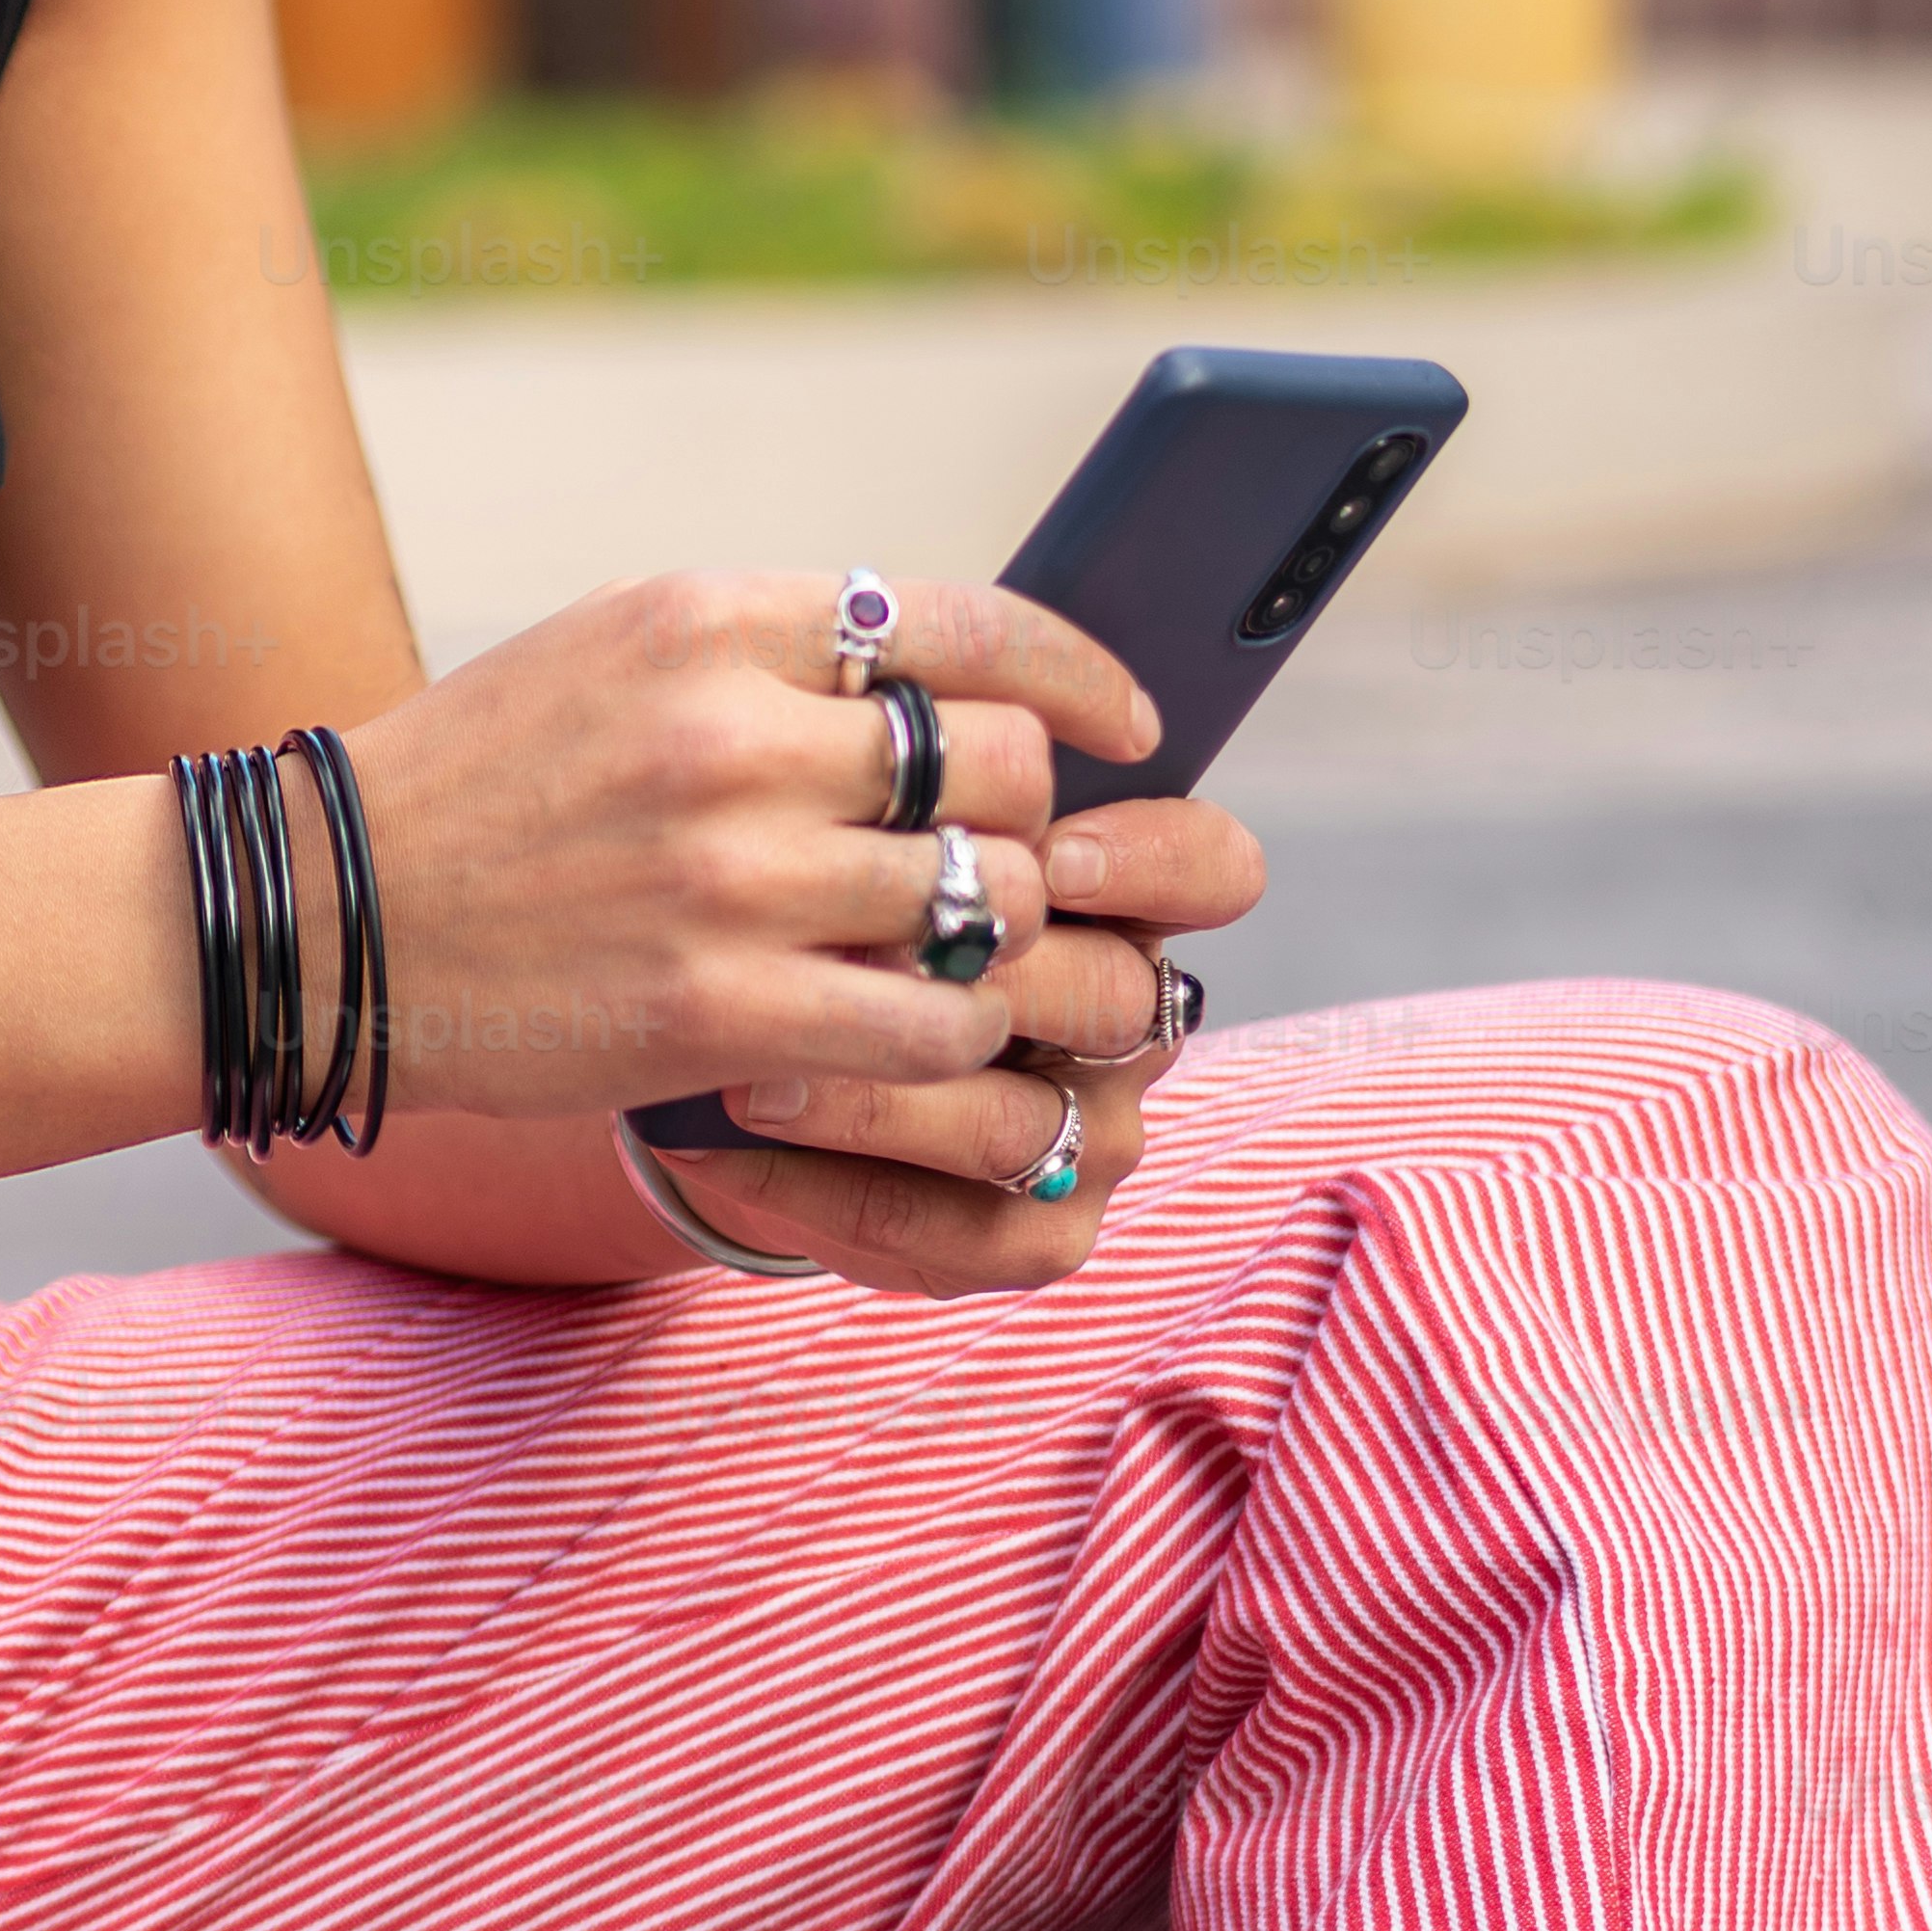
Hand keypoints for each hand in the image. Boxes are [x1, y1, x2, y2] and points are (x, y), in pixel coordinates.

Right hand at [329, 568, 1183, 1148]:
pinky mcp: (719, 1013)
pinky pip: (931, 1025)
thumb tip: (959, 675)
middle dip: (1028, 820)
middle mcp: (728, 734)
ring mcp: (729, 878)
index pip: (967, 625)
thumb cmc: (483, 779)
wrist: (321, 915)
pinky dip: (954, 1036)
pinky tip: (919, 1030)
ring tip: (969, 953)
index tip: (1126, 722)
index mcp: (707, 619)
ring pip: (984, 902)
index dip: (1079, 675)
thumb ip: (776, 650)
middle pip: (999, 767)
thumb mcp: (615, 651)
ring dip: (1000, 938)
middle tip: (1009, 859)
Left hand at [645, 822, 1257, 1300]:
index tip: (1052, 848)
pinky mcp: (1037, 1230)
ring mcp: (1091, 1128)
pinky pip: (962, 1233)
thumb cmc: (814, 885)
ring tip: (749, 1075)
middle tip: (845, 961)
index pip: (1210, 865)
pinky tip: (722, 1150)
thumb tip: (876, 696)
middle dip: (980, 979)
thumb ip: (897, 763)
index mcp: (1116, 891)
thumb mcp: (847, 802)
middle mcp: (1124, 1011)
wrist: (741, 1029)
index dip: (1152, 857)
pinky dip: (828, 1195)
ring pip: (1018, 1124)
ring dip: (876, 1100)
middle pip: (1116, 997)